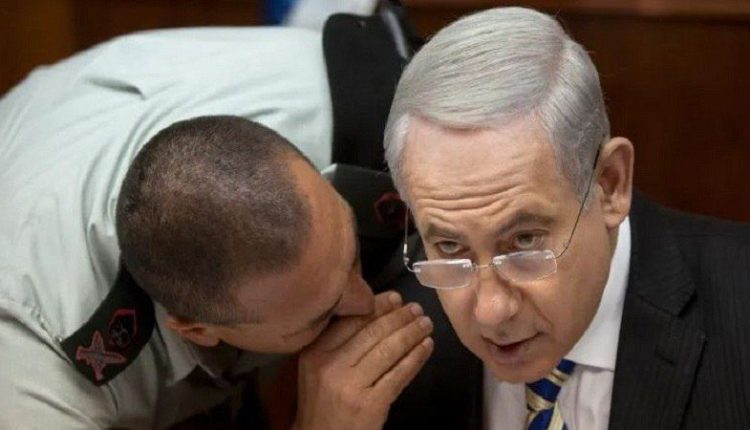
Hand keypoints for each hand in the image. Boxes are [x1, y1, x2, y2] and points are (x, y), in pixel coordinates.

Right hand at [293, 291, 433, 429]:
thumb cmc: (323, 400)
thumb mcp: (318, 368)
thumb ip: (339, 341)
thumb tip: (376, 309)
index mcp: (315, 352)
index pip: (351, 320)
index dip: (377, 306)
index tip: (395, 297)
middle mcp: (331, 365)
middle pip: (372, 332)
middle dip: (399, 317)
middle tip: (417, 308)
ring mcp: (351, 385)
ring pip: (389, 350)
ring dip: (412, 333)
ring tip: (426, 324)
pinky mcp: (371, 404)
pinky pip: (400, 374)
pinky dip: (416, 358)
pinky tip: (427, 347)